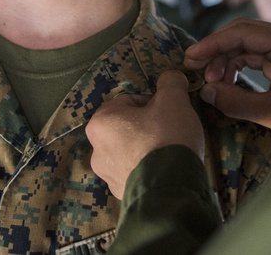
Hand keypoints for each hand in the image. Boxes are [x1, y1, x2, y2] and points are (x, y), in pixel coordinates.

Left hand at [86, 70, 204, 198]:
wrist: (171, 189)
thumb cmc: (166, 137)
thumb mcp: (174, 100)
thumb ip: (170, 82)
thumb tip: (171, 77)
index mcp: (101, 122)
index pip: (128, 100)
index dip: (152, 102)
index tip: (167, 111)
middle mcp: (96, 150)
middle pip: (127, 126)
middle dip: (147, 126)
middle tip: (169, 130)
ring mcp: (107, 175)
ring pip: (130, 150)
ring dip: (146, 148)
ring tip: (168, 152)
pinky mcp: (121, 194)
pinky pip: (135, 172)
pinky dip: (148, 169)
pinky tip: (165, 169)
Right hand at [185, 19, 270, 144]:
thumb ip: (236, 102)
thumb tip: (206, 92)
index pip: (242, 32)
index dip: (213, 44)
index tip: (191, 57)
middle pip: (244, 34)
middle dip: (218, 51)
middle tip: (197, 70)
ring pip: (249, 44)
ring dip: (228, 60)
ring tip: (212, 82)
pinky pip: (258, 56)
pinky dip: (240, 66)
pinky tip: (227, 80)